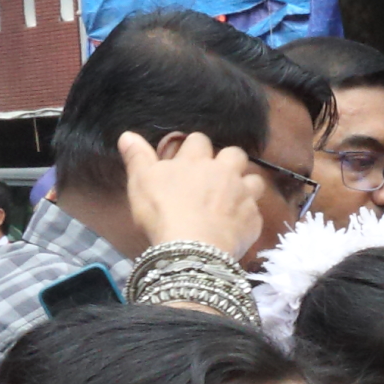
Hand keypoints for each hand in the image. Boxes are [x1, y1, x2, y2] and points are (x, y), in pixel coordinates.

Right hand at [113, 129, 267, 261]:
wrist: (192, 249)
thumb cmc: (162, 212)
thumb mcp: (140, 182)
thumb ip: (137, 157)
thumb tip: (127, 134)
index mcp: (196, 160)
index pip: (199, 140)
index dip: (195, 148)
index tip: (189, 159)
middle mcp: (224, 172)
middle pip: (234, 154)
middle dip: (228, 160)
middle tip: (216, 176)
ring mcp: (242, 195)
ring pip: (254, 179)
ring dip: (246, 185)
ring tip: (233, 197)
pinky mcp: (253, 219)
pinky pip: (256, 211)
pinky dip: (248, 216)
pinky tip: (236, 225)